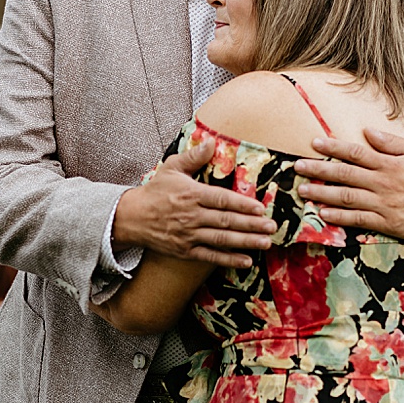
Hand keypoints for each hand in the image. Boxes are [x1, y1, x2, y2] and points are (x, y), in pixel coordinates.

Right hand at [113, 139, 274, 269]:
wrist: (131, 217)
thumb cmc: (156, 191)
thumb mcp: (171, 168)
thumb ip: (193, 157)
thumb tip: (211, 141)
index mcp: (191, 194)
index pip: (221, 200)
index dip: (242, 204)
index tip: (260, 208)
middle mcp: (191, 216)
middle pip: (226, 221)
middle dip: (251, 225)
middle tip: (272, 226)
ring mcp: (188, 235)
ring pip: (221, 239)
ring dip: (245, 242)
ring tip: (266, 243)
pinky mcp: (185, 251)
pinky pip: (210, 256)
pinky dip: (228, 260)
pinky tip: (247, 261)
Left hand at [295, 128, 403, 239]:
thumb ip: (391, 142)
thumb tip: (367, 131)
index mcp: (390, 164)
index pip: (357, 152)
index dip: (334, 147)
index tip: (314, 143)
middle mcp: (384, 183)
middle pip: (346, 174)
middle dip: (319, 169)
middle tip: (297, 166)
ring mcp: (384, 204)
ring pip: (348, 197)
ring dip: (323, 193)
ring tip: (303, 190)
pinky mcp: (386, 223)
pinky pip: (358, 220)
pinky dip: (340, 217)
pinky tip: (323, 214)